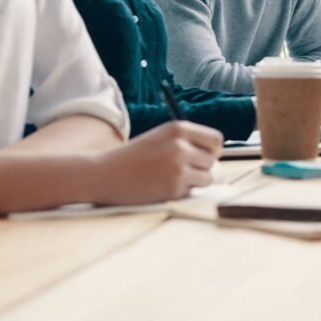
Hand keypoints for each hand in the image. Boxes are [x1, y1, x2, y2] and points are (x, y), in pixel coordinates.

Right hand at [94, 121, 222, 204]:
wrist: (103, 173)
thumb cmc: (134, 157)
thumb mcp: (161, 138)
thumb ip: (187, 142)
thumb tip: (217, 157)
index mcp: (178, 128)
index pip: (216, 140)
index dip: (212, 150)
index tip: (201, 156)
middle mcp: (181, 145)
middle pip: (213, 161)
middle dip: (201, 168)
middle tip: (179, 170)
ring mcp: (178, 167)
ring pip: (207, 178)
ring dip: (194, 182)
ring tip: (169, 178)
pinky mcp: (174, 187)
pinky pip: (192, 192)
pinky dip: (181, 192)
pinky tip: (161, 187)